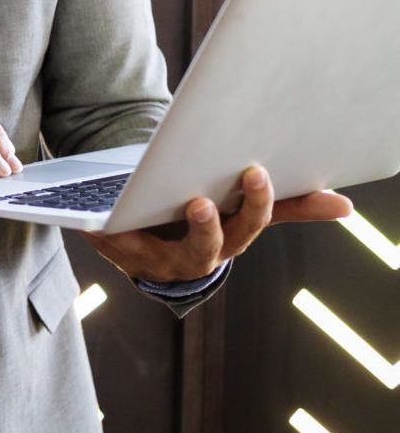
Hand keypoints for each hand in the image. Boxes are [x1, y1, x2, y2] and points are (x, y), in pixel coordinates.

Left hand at [80, 164, 353, 284]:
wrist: (156, 250)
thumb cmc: (206, 223)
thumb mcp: (243, 214)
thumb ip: (289, 208)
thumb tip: (345, 205)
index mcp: (227, 243)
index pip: (248, 227)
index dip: (254, 204)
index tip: (256, 173)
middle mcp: (193, 258)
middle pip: (205, 246)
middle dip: (206, 227)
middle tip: (201, 202)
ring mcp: (153, 259)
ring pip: (149, 249)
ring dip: (141, 234)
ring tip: (128, 212)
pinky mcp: (116, 250)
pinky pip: (105, 240)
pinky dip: (96, 230)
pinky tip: (87, 221)